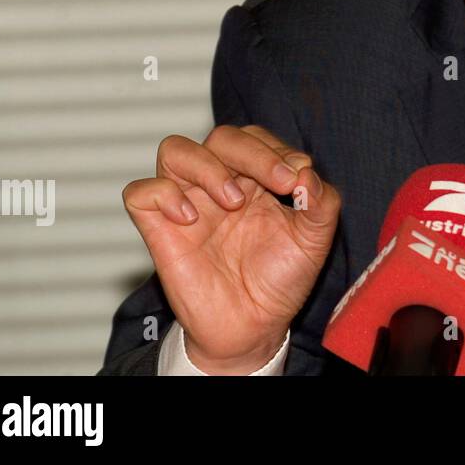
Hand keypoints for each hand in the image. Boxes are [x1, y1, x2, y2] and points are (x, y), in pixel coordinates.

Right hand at [123, 124, 341, 373]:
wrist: (254, 327)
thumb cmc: (280, 280)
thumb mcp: (314, 240)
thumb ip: (323, 202)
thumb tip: (307, 173)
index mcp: (255, 179)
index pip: (256, 138)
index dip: (276, 149)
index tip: (298, 178)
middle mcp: (219, 184)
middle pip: (222, 137)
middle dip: (254, 153)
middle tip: (280, 182)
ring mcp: (188, 204)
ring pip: (175, 150)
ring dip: (207, 166)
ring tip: (233, 200)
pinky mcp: (160, 231)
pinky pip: (141, 194)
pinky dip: (163, 194)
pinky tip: (190, 218)